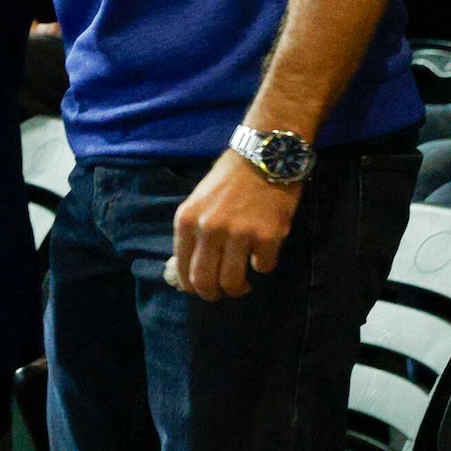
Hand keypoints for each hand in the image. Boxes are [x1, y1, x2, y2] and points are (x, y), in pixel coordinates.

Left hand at [169, 147, 300, 299]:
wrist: (264, 155)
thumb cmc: (229, 178)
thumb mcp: (198, 201)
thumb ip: (194, 231)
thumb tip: (192, 266)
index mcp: (187, 220)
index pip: (182, 267)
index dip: (190, 286)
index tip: (198, 290)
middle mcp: (208, 229)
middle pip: (205, 281)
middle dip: (212, 295)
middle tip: (220, 295)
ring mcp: (238, 234)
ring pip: (233, 281)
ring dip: (238, 288)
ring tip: (242, 285)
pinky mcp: (268, 235)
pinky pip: (263, 266)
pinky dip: (264, 265)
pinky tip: (263, 253)